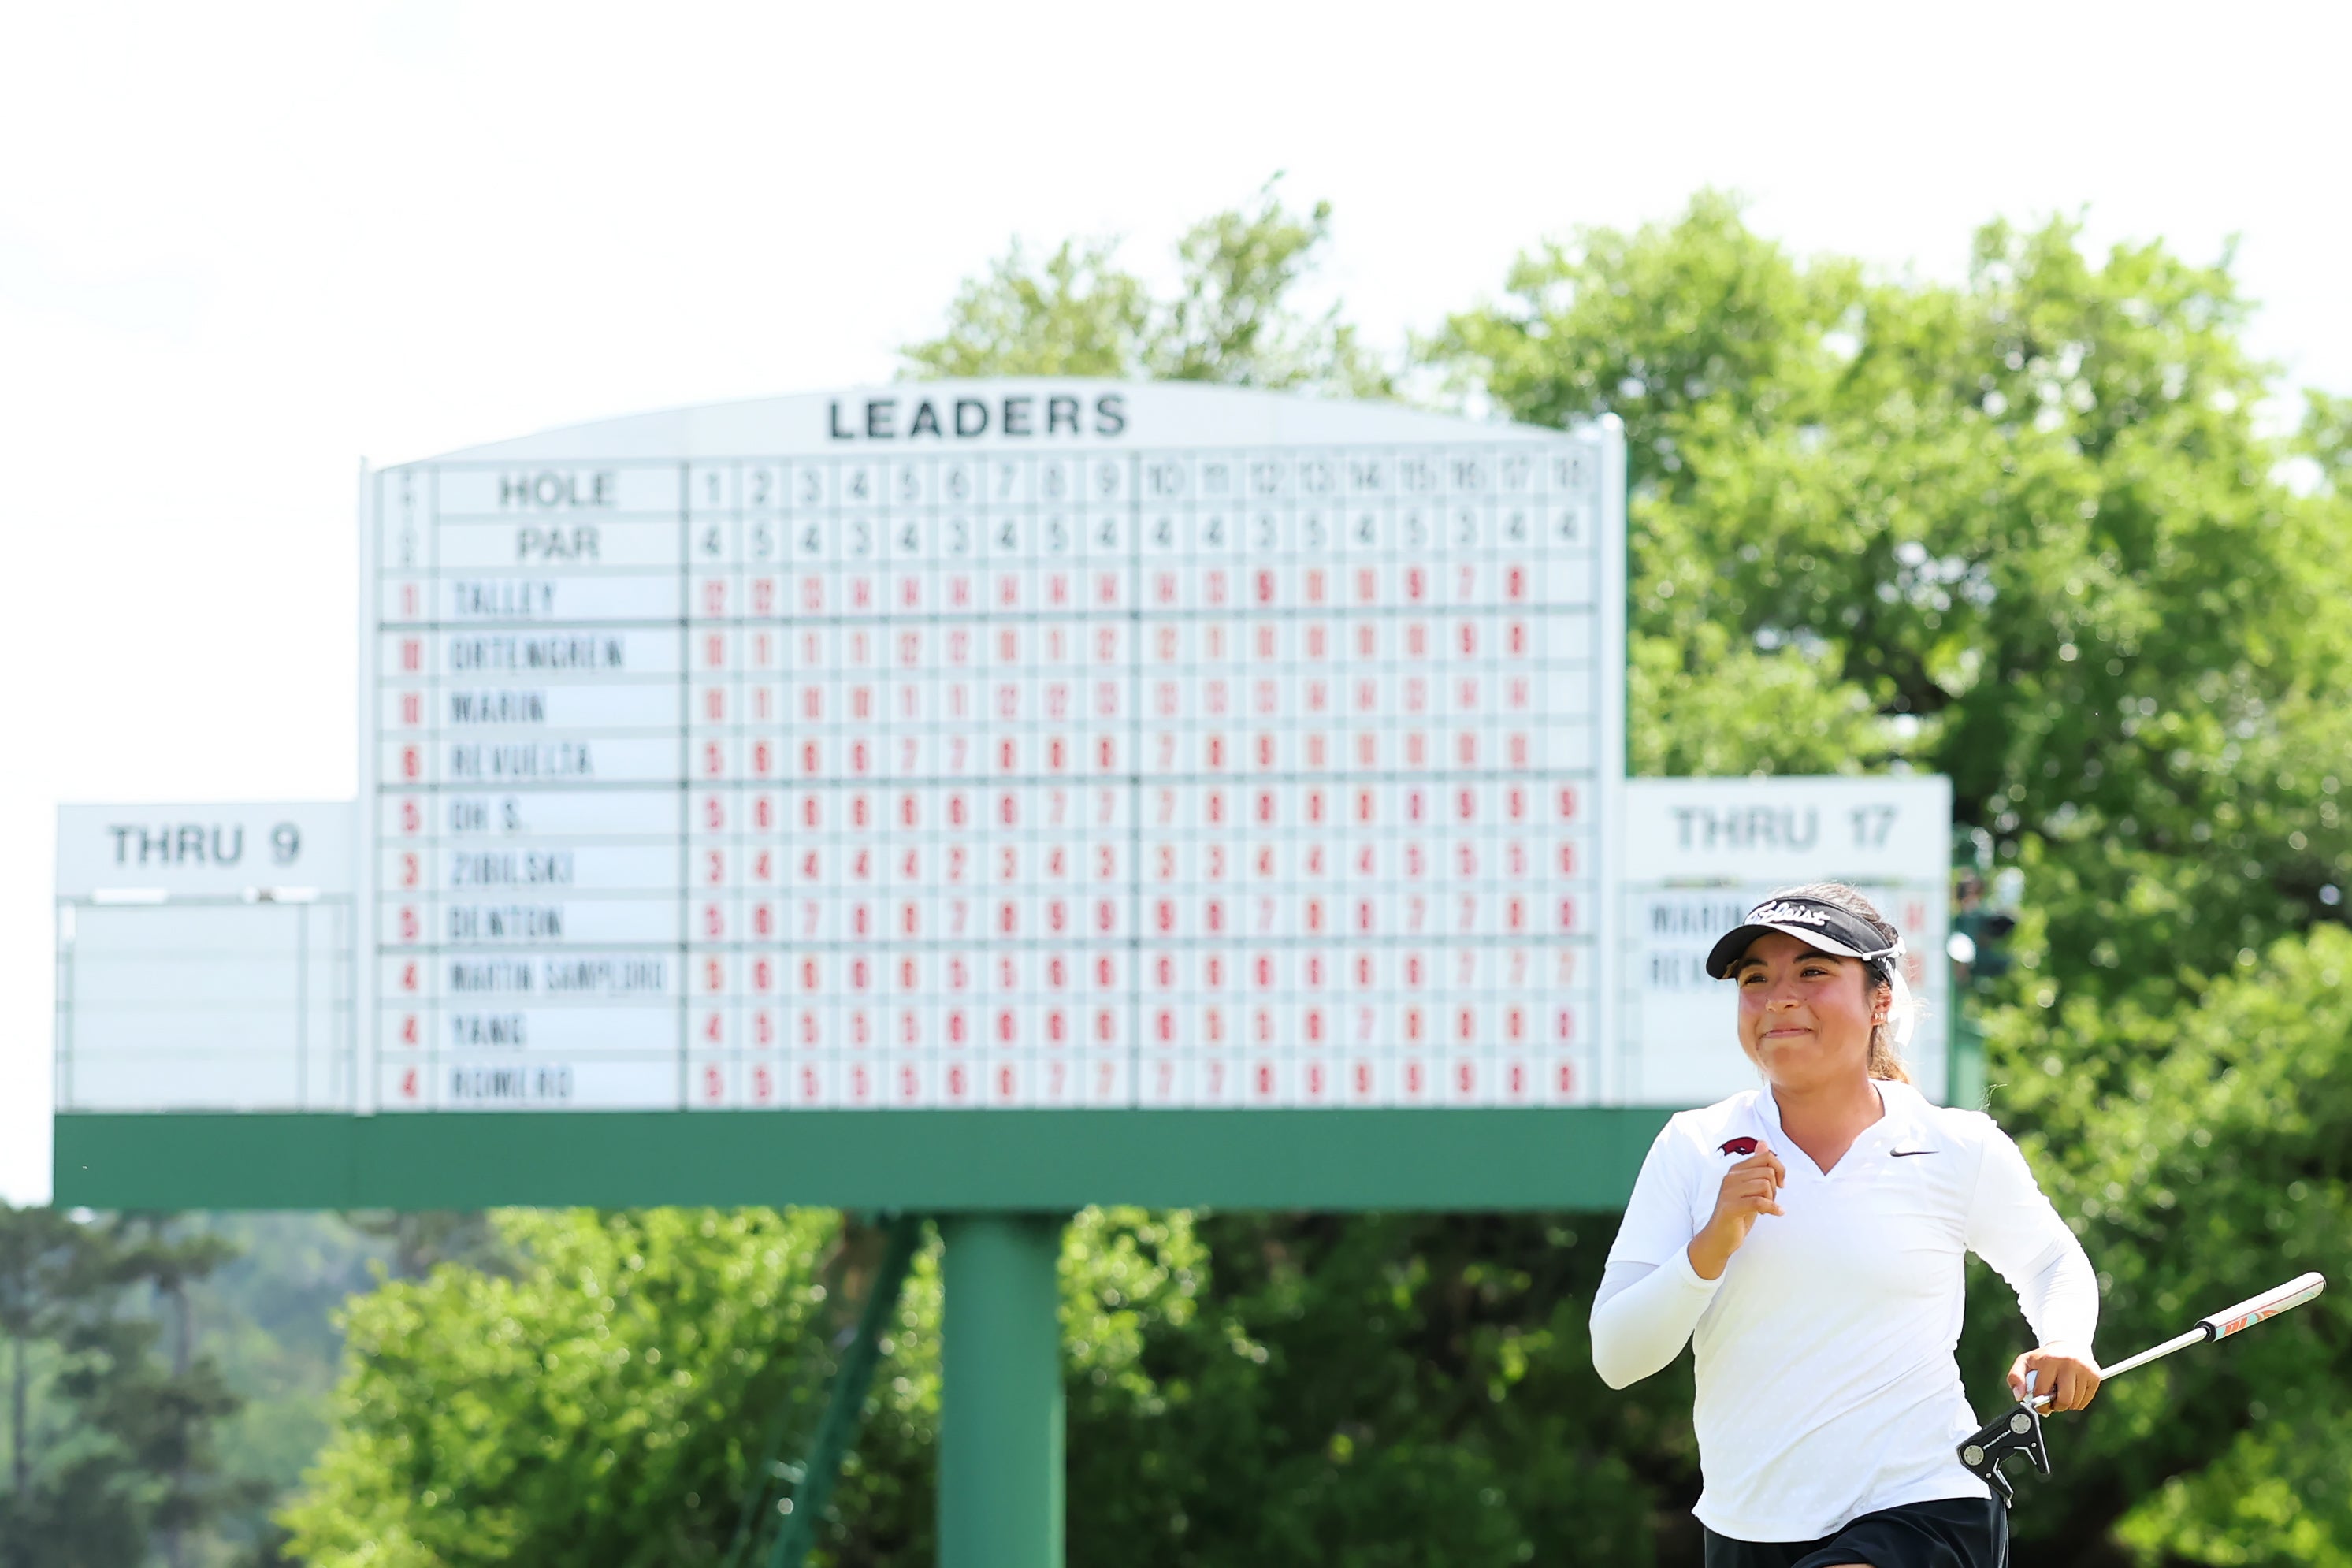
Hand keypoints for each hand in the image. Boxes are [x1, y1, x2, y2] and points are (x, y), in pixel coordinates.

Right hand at [1687, 1143, 1786, 1280]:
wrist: (1719, 1238)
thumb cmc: (1737, 1213)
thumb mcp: (1750, 1188)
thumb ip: (1757, 1166)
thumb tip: (1762, 1142)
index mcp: (1735, 1170)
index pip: (1766, 1156)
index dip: (1780, 1169)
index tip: (1781, 1184)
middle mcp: (1730, 1177)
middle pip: (1768, 1171)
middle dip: (1775, 1188)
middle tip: (1770, 1201)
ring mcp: (1728, 1191)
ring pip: (1764, 1185)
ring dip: (1771, 1199)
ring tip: (1766, 1209)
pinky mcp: (1731, 1207)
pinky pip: (1759, 1201)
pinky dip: (1772, 1208)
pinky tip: (1776, 1213)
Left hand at [2010, 1346, 2100, 1413]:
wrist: (2068, 1345)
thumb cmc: (2044, 1357)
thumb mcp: (2025, 1362)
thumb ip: (2015, 1377)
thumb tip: (2019, 1397)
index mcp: (2048, 1360)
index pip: (2043, 1392)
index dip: (2038, 1403)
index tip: (2038, 1404)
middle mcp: (2069, 1363)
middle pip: (2064, 1401)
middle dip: (2055, 1406)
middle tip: (2051, 1402)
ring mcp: (2084, 1369)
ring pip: (2075, 1403)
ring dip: (2066, 1404)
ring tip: (2060, 1392)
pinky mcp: (2095, 1375)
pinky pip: (2085, 1401)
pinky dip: (2077, 1402)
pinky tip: (2071, 1391)